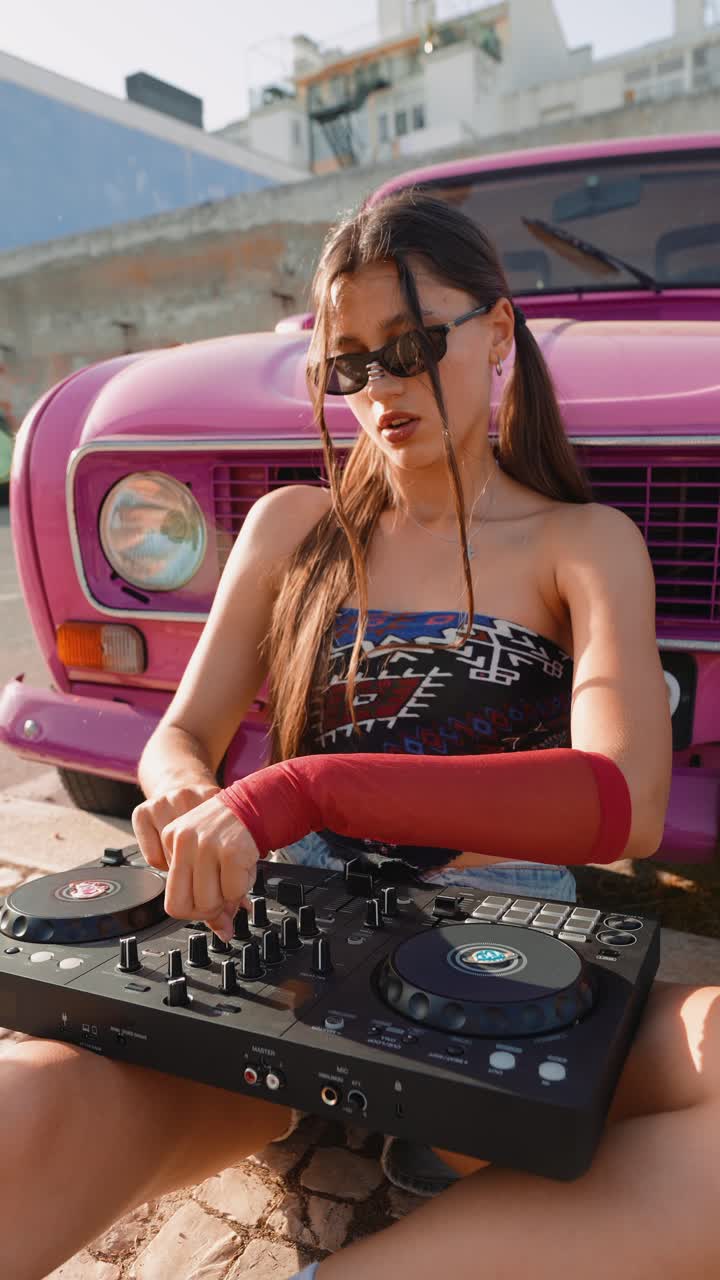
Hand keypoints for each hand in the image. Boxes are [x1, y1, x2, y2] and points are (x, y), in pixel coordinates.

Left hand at [137, 790, 259, 939]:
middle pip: (183, 906)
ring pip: (208, 902)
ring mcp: (206, 844)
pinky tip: (245, 870)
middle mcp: (183, 840)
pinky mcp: (231, 849)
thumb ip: (208, 894)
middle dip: (208, 912)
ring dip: (227, 900)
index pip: (171, 899)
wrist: (258, 802)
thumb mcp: (208, 857)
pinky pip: (233, 891)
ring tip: (235, 880)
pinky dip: (243, 889)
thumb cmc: (233, 832)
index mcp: (171, 840)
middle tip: (224, 900)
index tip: (209, 904)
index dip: (194, 909)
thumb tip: (223, 932)